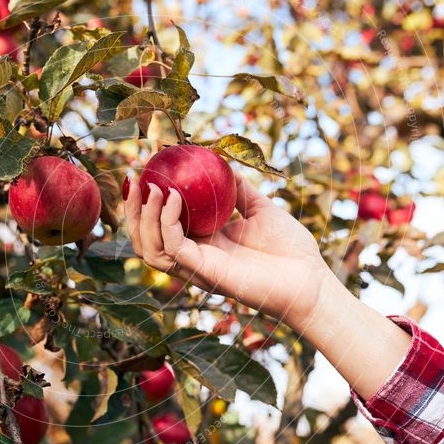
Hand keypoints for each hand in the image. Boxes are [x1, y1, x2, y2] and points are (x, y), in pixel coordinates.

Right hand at [125, 172, 412, 399]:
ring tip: (152, 188)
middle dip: (132, 209)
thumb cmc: (291, 249)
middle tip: (132, 178)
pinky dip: (168, 221)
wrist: (311, 280)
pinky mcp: (205, 271)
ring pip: (150, 246)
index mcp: (203, 241)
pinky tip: (174, 197)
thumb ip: (239, 190)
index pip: (161, 223)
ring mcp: (197, 265)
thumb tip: (223, 164)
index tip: (141, 170)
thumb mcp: (261, 208)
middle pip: (145, 237)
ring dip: (144, 217)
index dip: (144, 200)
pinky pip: (175, 246)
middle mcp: (194, 255)